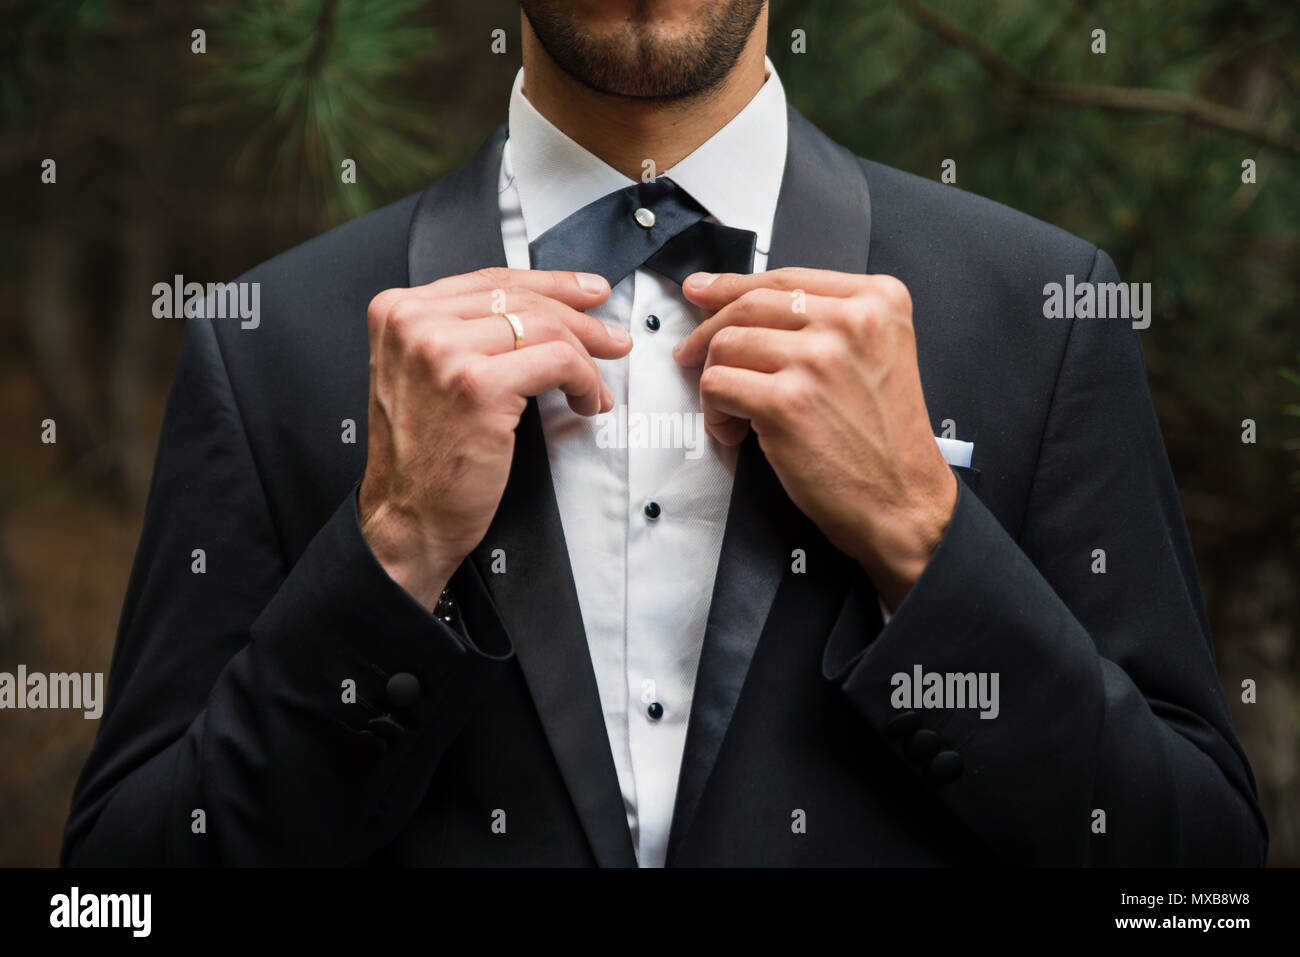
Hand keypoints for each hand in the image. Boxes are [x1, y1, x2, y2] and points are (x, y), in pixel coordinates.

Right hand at [359, 267, 630, 608]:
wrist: (407, 516)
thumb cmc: (425, 456)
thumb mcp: (427, 374)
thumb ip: (466, 333)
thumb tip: (543, 308)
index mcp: (398, 311)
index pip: (491, 280)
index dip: (550, 282)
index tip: (587, 291)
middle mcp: (415, 323)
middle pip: (521, 298)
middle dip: (580, 317)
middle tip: (612, 338)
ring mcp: (443, 352)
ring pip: (545, 327)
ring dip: (586, 357)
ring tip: (597, 385)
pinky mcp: (477, 386)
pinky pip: (558, 361)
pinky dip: (585, 381)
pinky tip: (587, 402)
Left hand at [674, 267, 955, 608]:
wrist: (903, 500)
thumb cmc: (884, 439)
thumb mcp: (876, 355)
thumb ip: (824, 321)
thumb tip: (740, 301)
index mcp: (877, 300)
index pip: (784, 278)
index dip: (732, 284)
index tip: (702, 290)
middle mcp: (851, 321)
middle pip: (749, 305)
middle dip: (707, 332)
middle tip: (689, 353)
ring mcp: (819, 359)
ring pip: (726, 344)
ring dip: (714, 381)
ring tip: (732, 412)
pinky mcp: (788, 402)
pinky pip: (718, 384)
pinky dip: (714, 411)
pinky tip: (734, 430)